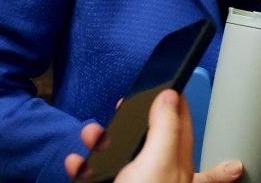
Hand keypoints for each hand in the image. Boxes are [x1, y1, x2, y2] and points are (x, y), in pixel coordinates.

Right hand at [64, 90, 242, 182]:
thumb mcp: (159, 161)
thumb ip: (166, 128)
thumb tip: (171, 95)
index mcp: (178, 164)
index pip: (184, 126)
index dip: (180, 105)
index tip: (175, 86)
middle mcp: (158, 175)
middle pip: (148, 139)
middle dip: (131, 121)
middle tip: (123, 106)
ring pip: (118, 154)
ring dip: (100, 140)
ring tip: (90, 133)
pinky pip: (96, 173)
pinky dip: (83, 166)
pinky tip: (76, 161)